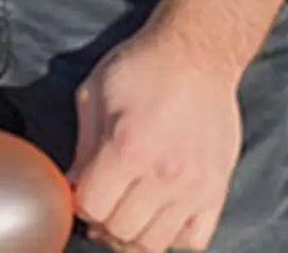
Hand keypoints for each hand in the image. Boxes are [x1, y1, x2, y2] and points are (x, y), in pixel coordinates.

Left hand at [69, 33, 246, 252]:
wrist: (198, 53)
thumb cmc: (144, 67)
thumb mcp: (95, 94)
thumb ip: (82, 148)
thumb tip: (71, 186)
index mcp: (128, 148)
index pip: (92, 207)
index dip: (79, 202)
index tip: (82, 190)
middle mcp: (164, 173)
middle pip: (120, 231)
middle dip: (102, 221)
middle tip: (103, 203)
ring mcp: (194, 187)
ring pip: (154, 244)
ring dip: (134, 235)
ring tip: (129, 213)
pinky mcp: (217, 190)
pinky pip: (193, 241)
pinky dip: (173, 237)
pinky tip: (161, 215)